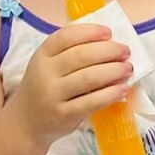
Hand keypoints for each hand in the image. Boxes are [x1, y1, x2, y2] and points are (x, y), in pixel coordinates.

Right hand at [6, 23, 132, 146]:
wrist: (26, 122)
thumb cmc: (46, 86)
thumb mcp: (49, 64)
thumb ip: (72, 52)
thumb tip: (110, 42)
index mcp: (43, 54)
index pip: (66, 36)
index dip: (90, 32)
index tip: (109, 32)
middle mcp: (45, 73)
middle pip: (82, 55)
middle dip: (109, 51)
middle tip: (125, 51)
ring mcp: (53, 95)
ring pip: (89, 77)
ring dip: (114, 71)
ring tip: (128, 68)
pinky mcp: (63, 115)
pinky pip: (91, 101)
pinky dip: (110, 94)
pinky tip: (123, 89)